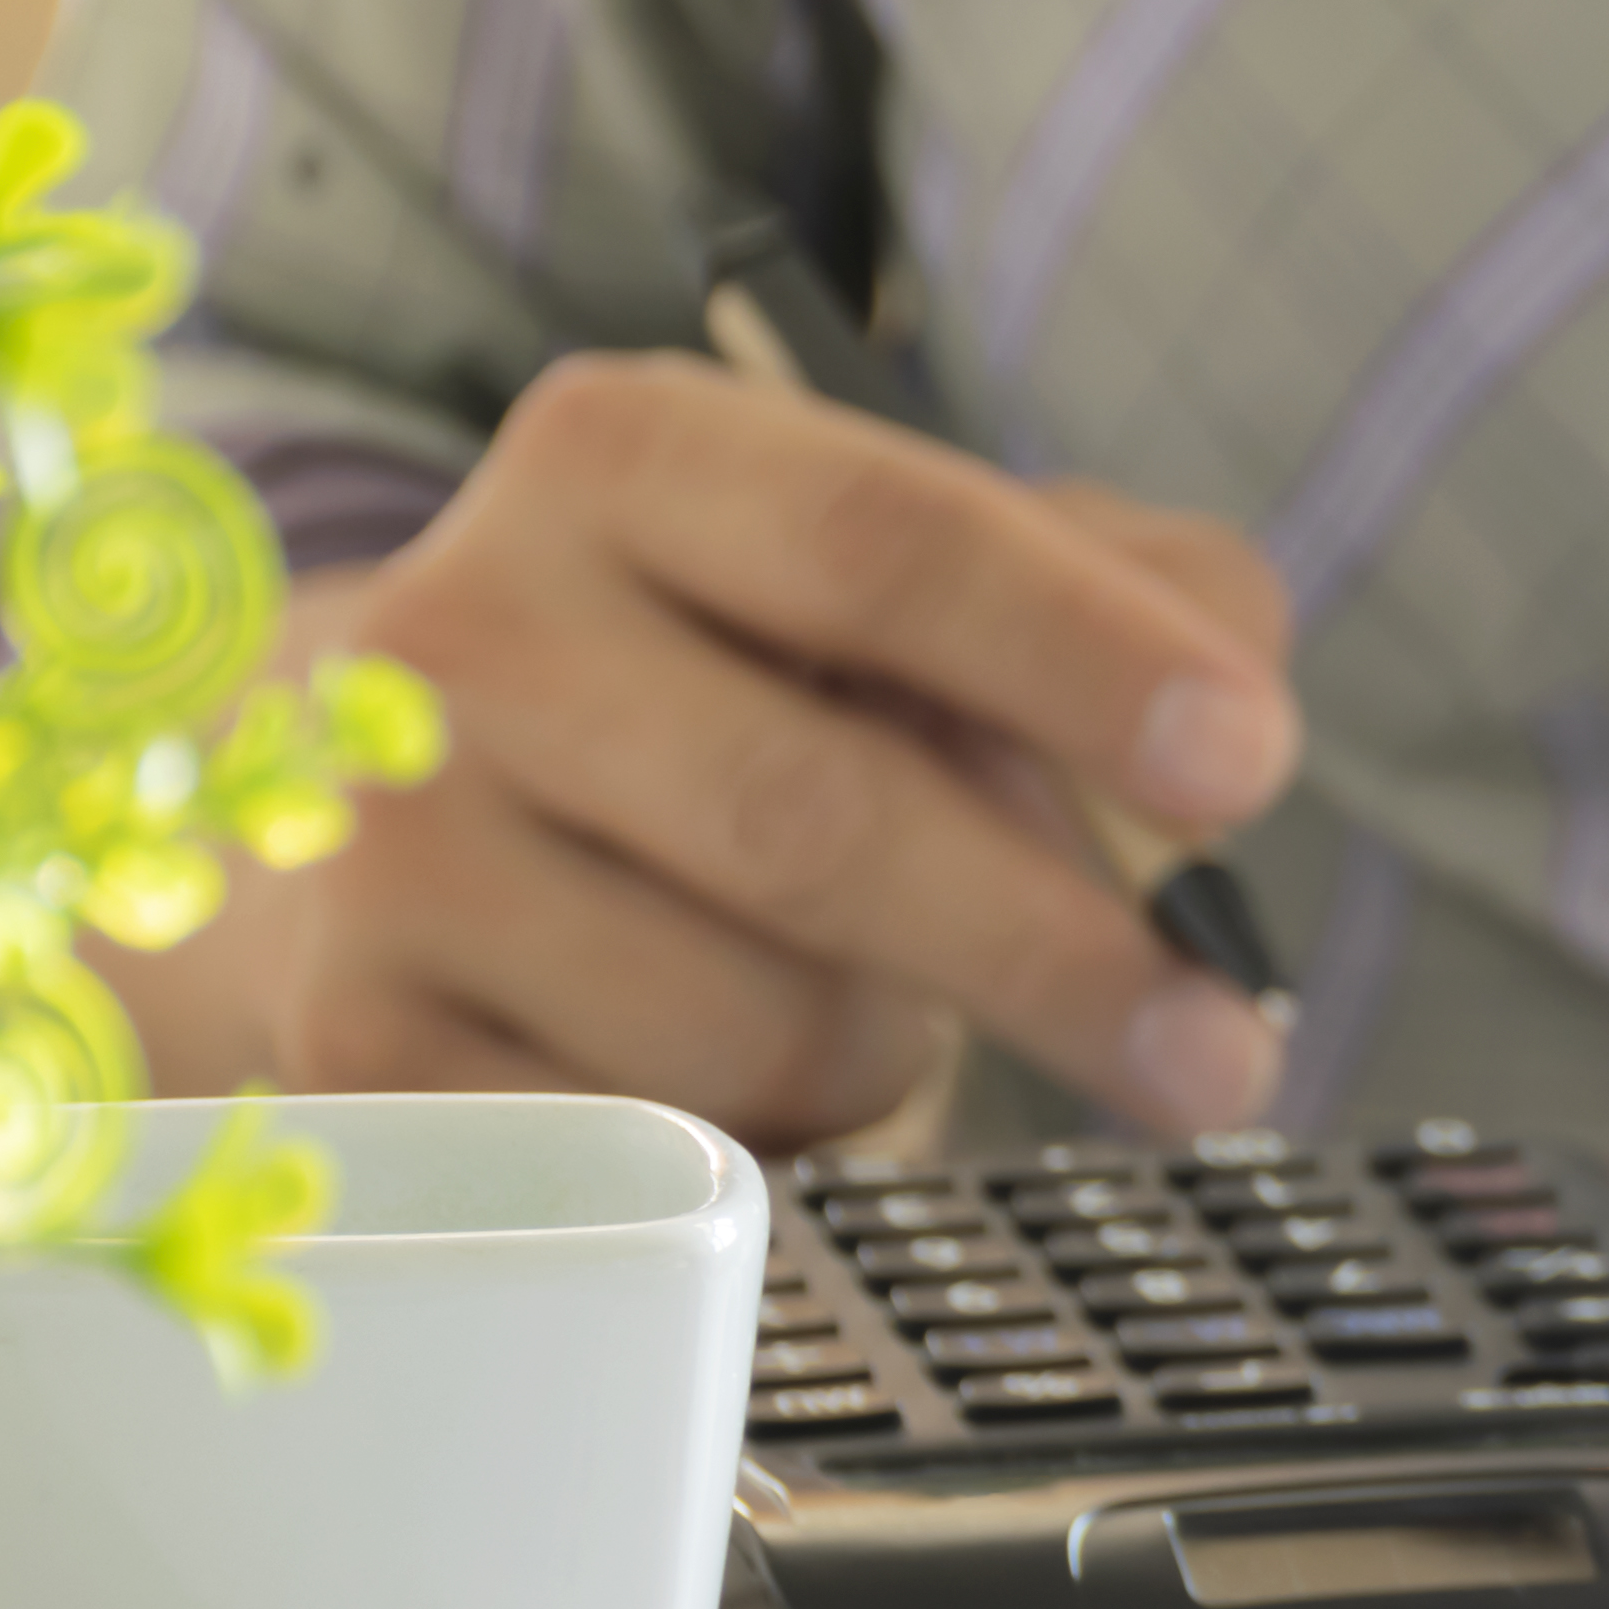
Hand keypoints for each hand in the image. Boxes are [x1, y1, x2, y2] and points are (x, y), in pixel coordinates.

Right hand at [96, 355, 1306, 1146]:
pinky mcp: (359, 1040)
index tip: (1249, 765)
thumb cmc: (722, 678)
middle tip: (1217, 1055)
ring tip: (864, 988)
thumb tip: (1237, 676)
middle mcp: (469, 625)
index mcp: (626, 455)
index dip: (1083, 659)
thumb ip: (1117, 586)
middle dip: (1054, 952)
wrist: (403, 800)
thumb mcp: (909, 582)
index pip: (886, 546)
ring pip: (746, 1020)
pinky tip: (740, 1070)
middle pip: (814, 814)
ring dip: (885, 1047)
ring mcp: (390, 841)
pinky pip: (645, 1153)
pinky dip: (760, 1143)